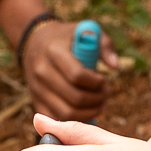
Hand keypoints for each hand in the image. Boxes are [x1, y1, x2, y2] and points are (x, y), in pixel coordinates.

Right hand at [0, 0, 106, 118]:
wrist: (35, 43)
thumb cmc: (67, 38)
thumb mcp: (87, 30)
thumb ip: (104, 45)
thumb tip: (115, 66)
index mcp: (54, 51)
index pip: (78, 75)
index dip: (96, 82)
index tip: (104, 80)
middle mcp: (41, 71)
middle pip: (74, 98)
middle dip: (97, 100)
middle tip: (105, 94)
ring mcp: (37, 89)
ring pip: (66, 113)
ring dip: (89, 113)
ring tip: (99, 104)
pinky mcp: (36, 102)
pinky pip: (57, 119)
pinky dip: (74, 120)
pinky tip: (85, 111)